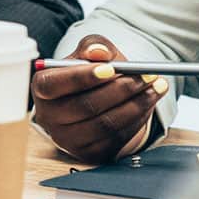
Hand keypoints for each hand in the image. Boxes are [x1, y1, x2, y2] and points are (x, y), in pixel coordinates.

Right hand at [32, 36, 166, 163]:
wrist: (93, 103)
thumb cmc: (87, 75)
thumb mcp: (88, 54)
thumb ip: (93, 45)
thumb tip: (98, 51)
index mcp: (42, 89)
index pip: (53, 85)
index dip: (81, 78)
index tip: (111, 69)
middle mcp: (49, 117)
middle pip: (85, 106)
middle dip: (122, 89)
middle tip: (147, 75)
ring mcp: (68, 139)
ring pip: (105, 124)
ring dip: (137, 104)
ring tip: (156, 86)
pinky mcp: (89, 152)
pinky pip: (117, 138)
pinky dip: (138, 119)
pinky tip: (148, 103)